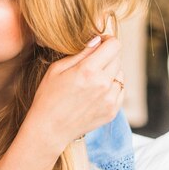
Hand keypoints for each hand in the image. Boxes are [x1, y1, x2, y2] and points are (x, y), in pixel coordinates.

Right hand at [26, 36, 123, 151]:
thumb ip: (79, 53)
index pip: (114, 45)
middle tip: (91, 62)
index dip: (107, 41)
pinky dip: (112, 87)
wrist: (49, 129)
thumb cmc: (48, 97)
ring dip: (110, 72)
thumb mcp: (56, 69)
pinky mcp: (113, 111)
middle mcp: (103, 84)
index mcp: (88, 70)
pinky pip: (120, 90)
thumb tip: (97, 40)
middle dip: (106, 56)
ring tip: (91, 80)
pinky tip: (95, 92)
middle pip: (118, 58)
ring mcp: (110, 99)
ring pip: (121, 74)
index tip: (99, 43)